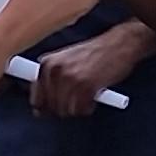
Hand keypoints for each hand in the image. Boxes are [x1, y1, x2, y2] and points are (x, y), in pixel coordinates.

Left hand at [31, 24, 151, 117]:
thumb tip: (38, 111)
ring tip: (86, 95)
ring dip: (77, 109)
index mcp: (47, 64)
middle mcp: (55, 71)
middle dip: (65, 109)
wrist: (119, 44)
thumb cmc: (94, 54)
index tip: (56, 108)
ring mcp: (70, 79)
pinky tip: (94, 96)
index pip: (36, 99)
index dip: (47, 108)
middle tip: (77, 99)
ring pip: (66, 111)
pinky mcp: (86, 86)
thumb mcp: (65, 61)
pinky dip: (88, 108)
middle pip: (52, 108)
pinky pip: (81, 110)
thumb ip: (51, 82)